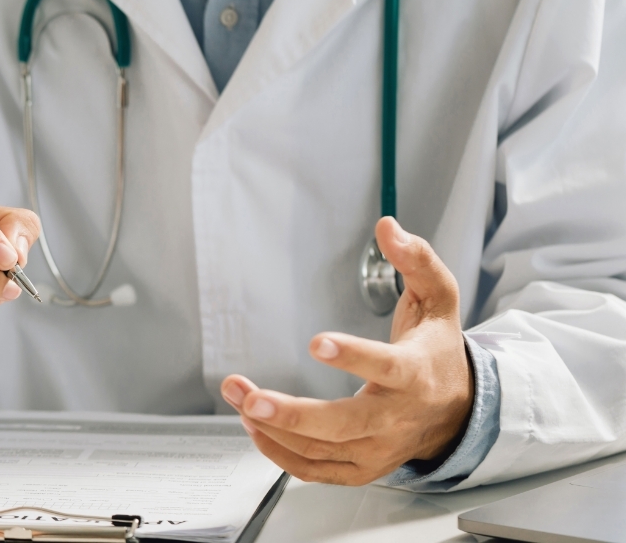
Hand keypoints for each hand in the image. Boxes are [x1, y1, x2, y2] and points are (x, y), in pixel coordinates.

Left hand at [220, 217, 473, 485]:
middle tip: (250, 396)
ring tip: (239, 397)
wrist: (457, 412)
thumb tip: (388, 227)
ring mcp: (378, 448)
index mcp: (416, 374)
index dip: (353, 356)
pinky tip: (254, 427)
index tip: (317, 341)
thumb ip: (416, 261)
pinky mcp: (361, 468)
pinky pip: (316, 470)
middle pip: (343, 424)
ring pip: (321, 450)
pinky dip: (280, 454)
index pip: (387, 367)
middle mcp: (396, 417)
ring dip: (272, 428)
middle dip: (292, 414)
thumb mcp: (438, 300)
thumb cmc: (438, 354)